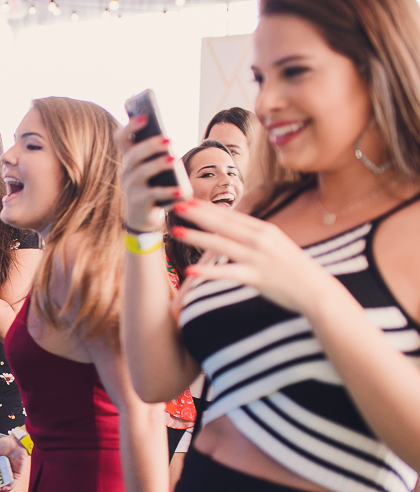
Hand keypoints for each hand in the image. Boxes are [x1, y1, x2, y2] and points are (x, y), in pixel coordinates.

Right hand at [118, 115, 178, 232]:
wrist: (142, 217)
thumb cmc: (151, 186)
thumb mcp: (151, 168)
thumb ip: (156, 154)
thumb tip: (167, 140)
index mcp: (129, 159)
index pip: (121, 138)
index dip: (130, 126)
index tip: (145, 117)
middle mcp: (126, 171)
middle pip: (133, 155)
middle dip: (150, 145)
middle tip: (168, 140)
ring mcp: (131, 188)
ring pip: (141, 172)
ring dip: (157, 164)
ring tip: (173, 160)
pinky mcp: (139, 203)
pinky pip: (153, 195)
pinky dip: (168, 192)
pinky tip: (181, 191)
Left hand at [170, 200, 339, 314]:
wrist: (316, 290)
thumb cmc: (294, 269)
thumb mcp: (276, 245)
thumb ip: (255, 237)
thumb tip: (234, 232)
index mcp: (264, 230)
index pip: (231, 215)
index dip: (209, 208)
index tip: (190, 200)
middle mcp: (260, 240)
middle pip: (223, 224)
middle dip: (198, 214)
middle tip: (177, 206)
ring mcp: (258, 257)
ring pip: (221, 244)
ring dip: (196, 237)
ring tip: (176, 231)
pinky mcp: (257, 277)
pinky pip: (227, 273)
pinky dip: (207, 272)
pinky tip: (190, 271)